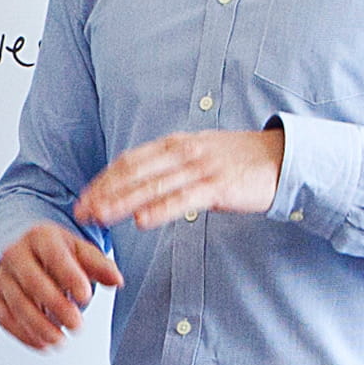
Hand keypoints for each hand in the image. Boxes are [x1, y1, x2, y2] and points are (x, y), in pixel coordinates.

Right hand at [0, 222, 120, 350]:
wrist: (25, 252)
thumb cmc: (57, 252)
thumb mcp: (80, 250)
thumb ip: (100, 265)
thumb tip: (117, 281)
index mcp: (40, 237)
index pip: (54, 255)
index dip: (69, 276)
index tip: (86, 296)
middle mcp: (16, 254)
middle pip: (32, 281)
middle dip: (55, 306)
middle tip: (78, 326)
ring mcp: (3, 277)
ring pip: (17, 303)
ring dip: (39, 326)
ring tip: (61, 341)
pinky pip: (5, 318)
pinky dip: (23, 334)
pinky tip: (43, 344)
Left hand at [75, 128, 285, 231]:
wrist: (283, 158)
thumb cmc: (241, 161)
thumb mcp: (200, 155)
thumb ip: (173, 166)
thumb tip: (145, 186)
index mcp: (176, 143)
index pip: (130, 161)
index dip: (104, 179)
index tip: (85, 197)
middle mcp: (184, 152)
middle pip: (134, 172)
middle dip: (104, 193)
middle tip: (81, 211)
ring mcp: (200, 168)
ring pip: (152, 186)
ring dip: (122, 202)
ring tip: (99, 217)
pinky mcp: (218, 186)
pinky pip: (183, 200)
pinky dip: (160, 210)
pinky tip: (141, 220)